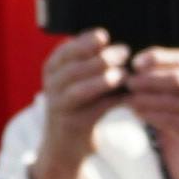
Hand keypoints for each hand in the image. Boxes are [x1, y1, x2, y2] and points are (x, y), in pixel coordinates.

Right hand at [31, 31, 133, 178]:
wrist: (68, 143)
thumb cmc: (83, 103)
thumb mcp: (84, 79)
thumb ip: (96, 63)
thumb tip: (124, 46)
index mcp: (54, 69)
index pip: (65, 51)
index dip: (83, 42)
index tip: (103, 35)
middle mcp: (52, 85)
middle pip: (72, 68)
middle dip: (99, 58)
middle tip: (124, 51)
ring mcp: (59, 105)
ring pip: (77, 89)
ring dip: (102, 80)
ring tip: (123, 75)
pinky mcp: (72, 123)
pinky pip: (91, 110)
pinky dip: (109, 102)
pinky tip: (126, 98)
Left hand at [125, 49, 178, 178]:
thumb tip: (148, 68)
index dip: (158, 58)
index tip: (137, 62)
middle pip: (176, 78)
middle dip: (147, 78)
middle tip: (129, 81)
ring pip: (170, 100)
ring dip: (144, 98)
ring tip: (128, 99)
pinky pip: (169, 120)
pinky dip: (150, 115)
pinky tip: (138, 114)